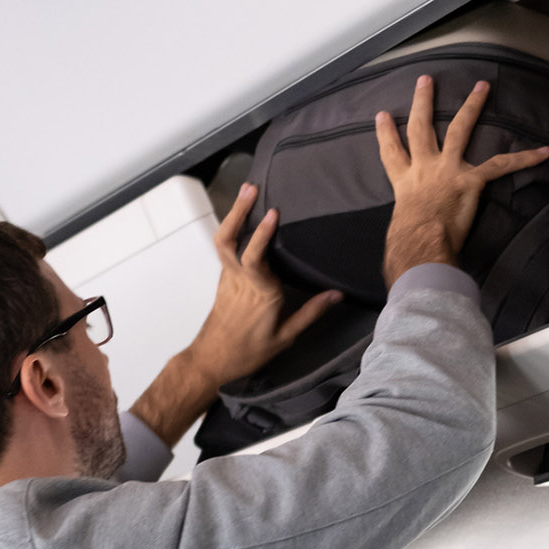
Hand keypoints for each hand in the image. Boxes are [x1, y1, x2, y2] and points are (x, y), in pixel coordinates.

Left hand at [129, 185, 339, 447]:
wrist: (212, 360)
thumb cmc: (249, 352)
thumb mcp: (285, 337)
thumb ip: (310, 313)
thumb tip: (336, 294)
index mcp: (259, 293)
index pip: (256, 257)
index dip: (262, 234)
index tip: (273, 213)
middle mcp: (240, 280)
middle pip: (229, 240)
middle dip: (239, 212)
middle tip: (251, 188)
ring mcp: (228, 277)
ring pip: (223, 240)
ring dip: (233, 215)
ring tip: (247, 192)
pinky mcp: (224, 278)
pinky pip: (226, 248)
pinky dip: (232, 229)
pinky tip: (243, 217)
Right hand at [373, 75, 548, 284]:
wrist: (420, 243)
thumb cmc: (405, 243)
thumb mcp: (399, 228)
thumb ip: (406, 224)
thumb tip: (406, 246)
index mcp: (405, 182)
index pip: (391, 153)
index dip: (386, 133)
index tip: (383, 115)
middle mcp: (424, 168)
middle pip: (420, 128)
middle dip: (423, 102)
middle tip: (426, 81)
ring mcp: (447, 170)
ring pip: (460, 130)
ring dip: (472, 106)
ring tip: (482, 87)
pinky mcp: (470, 180)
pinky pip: (500, 166)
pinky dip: (525, 159)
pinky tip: (544, 152)